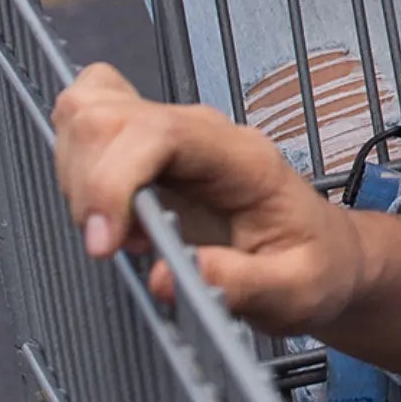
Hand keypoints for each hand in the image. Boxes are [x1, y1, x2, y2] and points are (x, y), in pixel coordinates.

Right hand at [52, 63, 364, 336]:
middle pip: (108, 114)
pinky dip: (75, 164)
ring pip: (88, 111)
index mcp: (244, 159)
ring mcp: (172, 138)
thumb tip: (166, 277)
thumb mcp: (297, 290)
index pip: (161, 133)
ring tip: (114, 230)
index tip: (105, 244)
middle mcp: (203, 136)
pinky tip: (106, 212)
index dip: (114, 180)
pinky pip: (90, 125)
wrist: (326, 255)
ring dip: (77, 174)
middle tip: (111, 244)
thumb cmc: (314, 266)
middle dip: (87, 183)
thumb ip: (240, 284)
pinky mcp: (148, 153)